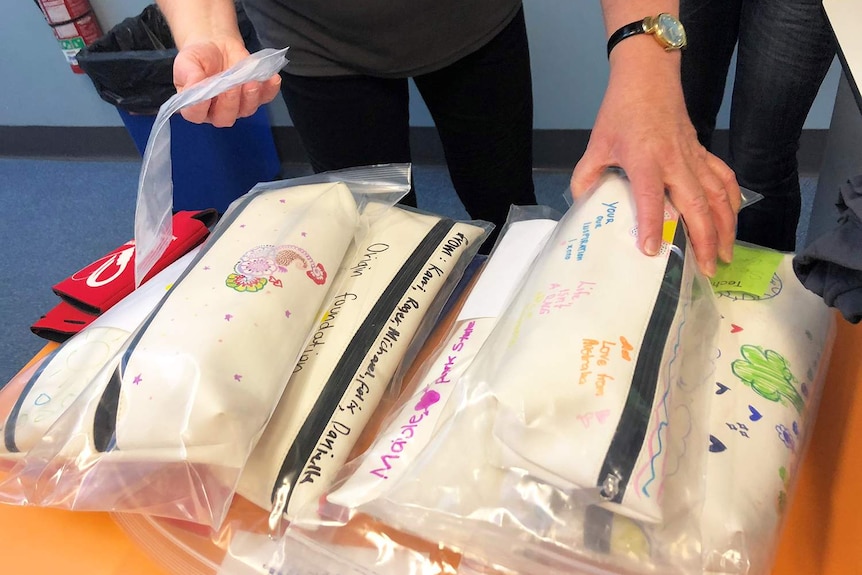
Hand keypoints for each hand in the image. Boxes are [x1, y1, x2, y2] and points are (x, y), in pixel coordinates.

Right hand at [172, 35, 281, 126]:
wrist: (216, 46)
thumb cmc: (198, 57)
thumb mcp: (187, 62)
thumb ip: (189, 75)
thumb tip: (194, 87)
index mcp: (196, 106)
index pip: (195, 114)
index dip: (200, 107)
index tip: (207, 92)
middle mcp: (217, 111)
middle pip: (224, 117)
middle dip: (230, 102)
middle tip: (233, 85)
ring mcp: (239, 106)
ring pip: (246, 110)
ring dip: (251, 97)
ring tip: (252, 80)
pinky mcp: (255, 97)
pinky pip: (265, 97)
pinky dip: (270, 89)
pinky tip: (273, 78)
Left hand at [570, 44, 739, 276]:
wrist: (648, 76)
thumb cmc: (620, 111)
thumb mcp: (596, 144)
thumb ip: (587, 176)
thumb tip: (581, 206)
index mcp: (644, 159)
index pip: (650, 198)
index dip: (651, 224)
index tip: (652, 251)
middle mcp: (675, 160)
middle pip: (696, 203)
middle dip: (704, 238)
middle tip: (706, 269)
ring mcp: (693, 156)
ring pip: (717, 195)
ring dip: (724, 226)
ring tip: (725, 254)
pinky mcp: (703, 151)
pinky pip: (724, 177)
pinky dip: (732, 199)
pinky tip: (732, 219)